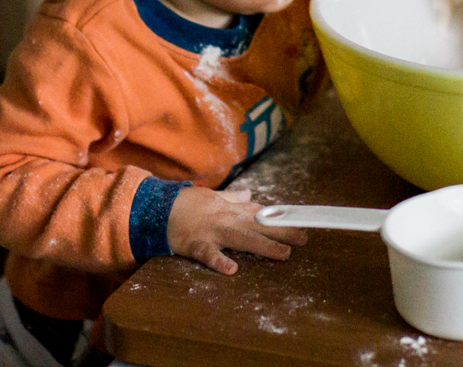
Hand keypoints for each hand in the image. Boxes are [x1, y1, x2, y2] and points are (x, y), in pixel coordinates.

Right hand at [166, 186, 307, 274]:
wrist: (159, 208)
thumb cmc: (187, 203)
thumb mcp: (213, 196)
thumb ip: (233, 198)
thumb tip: (249, 195)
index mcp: (230, 210)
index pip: (261, 213)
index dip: (282, 218)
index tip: (301, 222)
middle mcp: (226, 219)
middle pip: (259, 226)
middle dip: (282, 232)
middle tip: (304, 238)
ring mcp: (212, 232)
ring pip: (242, 238)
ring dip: (263, 246)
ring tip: (283, 254)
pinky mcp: (196, 244)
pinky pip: (209, 255)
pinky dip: (219, 261)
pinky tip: (232, 269)